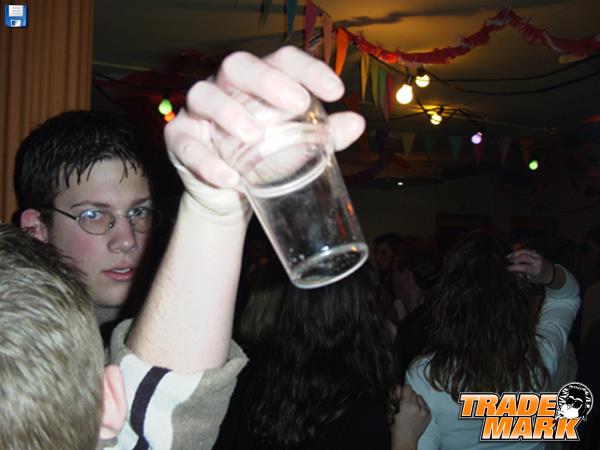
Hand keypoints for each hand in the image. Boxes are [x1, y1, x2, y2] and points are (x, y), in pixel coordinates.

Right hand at [164, 46, 364, 219]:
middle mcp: (227, 88)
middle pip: (239, 66)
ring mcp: (199, 112)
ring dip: (230, 112)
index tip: (336, 91)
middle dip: (267, 80)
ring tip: (255, 136)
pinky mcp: (179, 140)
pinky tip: (230, 178)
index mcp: (259, 83)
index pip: (282, 60)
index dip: (309, 69)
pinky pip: (185, 144)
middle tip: (296, 104)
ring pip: (204, 95)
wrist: (231, 198)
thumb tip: (356, 123)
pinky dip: (206, 161)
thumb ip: (325, 136)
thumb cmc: (266, 162)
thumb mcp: (298, 149)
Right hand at [391, 384, 430, 449]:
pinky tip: (415, 411)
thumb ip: (396, 397)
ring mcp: (424, 412)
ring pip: (420, 397)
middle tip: (403, 403)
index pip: (407, 387)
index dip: (402, 390)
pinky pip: (425, 404)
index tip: (400, 394)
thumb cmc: (396, 428)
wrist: (405, 440)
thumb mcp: (392, 411)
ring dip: (415, 400)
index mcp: (407, 405)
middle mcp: (418, 407)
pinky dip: (421, 406)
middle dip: (408, 395)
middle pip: (413, 392)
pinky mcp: (429, 416)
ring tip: (409, 408)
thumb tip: (398, 387)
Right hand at [506, 249, 553, 283]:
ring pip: (523, 251)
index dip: (514, 267)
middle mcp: (537, 261)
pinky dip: (517, 252)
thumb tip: (512, 269)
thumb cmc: (538, 276)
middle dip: (514, 259)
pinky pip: (524, 250)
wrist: (549, 272)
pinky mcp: (534, 252)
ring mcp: (536, 255)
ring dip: (514, 254)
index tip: (507, 268)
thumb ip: (522, 273)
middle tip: (508, 263)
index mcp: (536, 269)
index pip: (524, 267)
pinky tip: (512, 255)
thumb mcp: (530, 278)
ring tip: (507, 257)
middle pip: (523, 257)